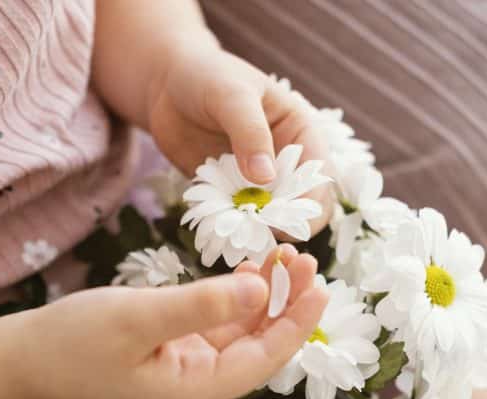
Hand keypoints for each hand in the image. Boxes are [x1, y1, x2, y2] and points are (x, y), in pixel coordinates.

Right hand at [22, 248, 327, 398]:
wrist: (28, 358)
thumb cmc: (76, 339)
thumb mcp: (141, 316)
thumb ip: (201, 304)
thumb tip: (260, 287)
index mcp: (198, 390)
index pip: (265, 358)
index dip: (296, 321)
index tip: (320, 284)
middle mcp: (201, 387)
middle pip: (260, 346)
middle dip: (285, 303)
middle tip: (304, 257)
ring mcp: (189, 372)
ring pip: (243, 334)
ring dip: (264, 297)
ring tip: (284, 255)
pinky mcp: (175, 354)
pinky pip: (220, 327)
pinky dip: (237, 299)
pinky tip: (250, 270)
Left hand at [147, 45, 332, 232]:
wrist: (167, 84)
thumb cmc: (209, 76)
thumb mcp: (232, 96)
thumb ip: (249, 133)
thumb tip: (265, 178)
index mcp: (301, 135)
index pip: (319, 178)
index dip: (307, 203)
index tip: (284, 221)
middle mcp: (286, 163)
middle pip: (300, 208)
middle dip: (283, 225)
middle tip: (256, 233)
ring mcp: (257, 182)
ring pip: (268, 219)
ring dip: (253, 231)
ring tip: (231, 235)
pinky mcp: (230, 194)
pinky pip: (236, 219)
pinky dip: (227, 228)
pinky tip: (212, 228)